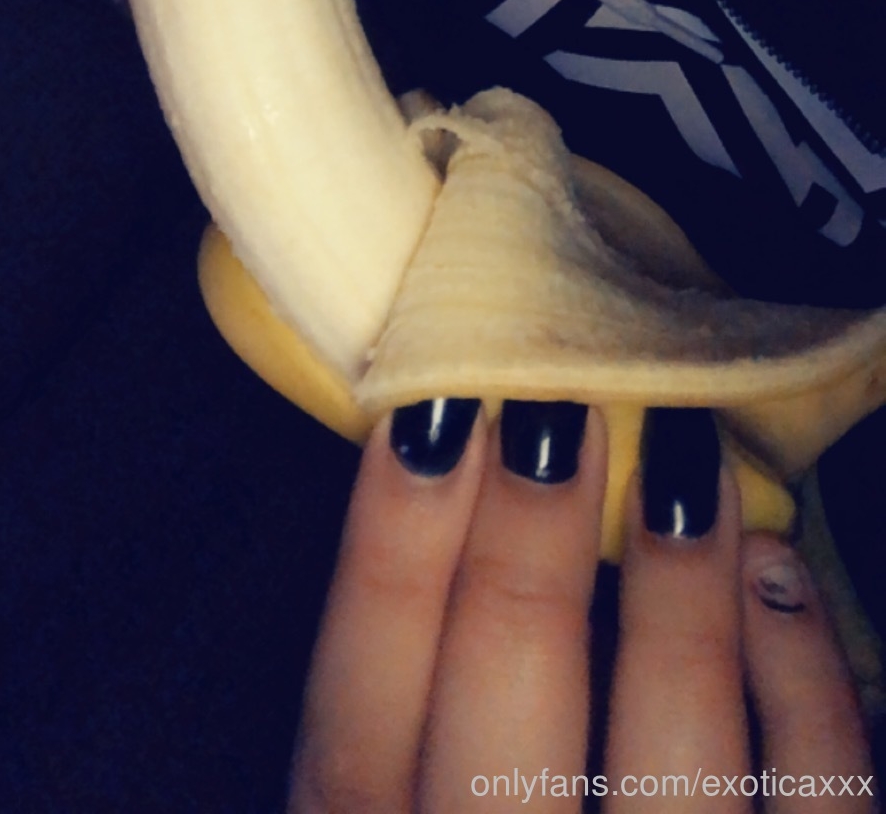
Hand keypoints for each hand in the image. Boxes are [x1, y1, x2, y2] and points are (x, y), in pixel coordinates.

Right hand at [289, 400, 875, 811]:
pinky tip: (773, 572)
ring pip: (670, 765)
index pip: (354, 725)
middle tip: (558, 393)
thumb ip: (422, 693)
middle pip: (502, 724)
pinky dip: (802, 678)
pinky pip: (810, 806)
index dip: (386, 555)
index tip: (432, 406)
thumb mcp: (414, 794)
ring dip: (674, 589)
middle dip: (528, 541)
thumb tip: (463, 464)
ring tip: (685, 450)